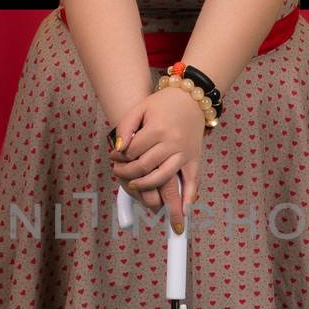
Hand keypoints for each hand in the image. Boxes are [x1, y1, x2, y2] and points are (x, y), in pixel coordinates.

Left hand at [108, 85, 204, 230]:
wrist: (192, 98)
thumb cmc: (162, 104)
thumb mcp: (140, 108)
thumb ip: (126, 127)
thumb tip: (118, 149)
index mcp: (157, 130)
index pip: (133, 151)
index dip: (119, 156)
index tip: (113, 157)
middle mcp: (172, 143)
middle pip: (145, 167)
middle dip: (128, 173)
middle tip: (118, 173)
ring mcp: (185, 152)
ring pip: (164, 178)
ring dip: (147, 188)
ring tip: (135, 187)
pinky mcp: (195, 158)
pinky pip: (192, 180)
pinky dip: (188, 196)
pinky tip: (183, 210)